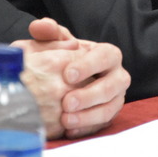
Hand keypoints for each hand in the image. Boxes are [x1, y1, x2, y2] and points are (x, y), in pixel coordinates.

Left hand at [16, 19, 129, 137]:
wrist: (64, 79)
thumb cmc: (62, 55)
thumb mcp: (55, 41)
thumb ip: (48, 32)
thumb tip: (40, 26)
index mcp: (108, 54)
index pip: (106, 56)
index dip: (89, 65)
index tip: (67, 74)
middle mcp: (117, 75)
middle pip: (113, 84)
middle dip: (90, 94)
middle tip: (67, 102)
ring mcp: (116, 97)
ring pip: (111, 107)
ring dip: (89, 116)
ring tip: (65, 120)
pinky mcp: (109, 116)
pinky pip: (103, 125)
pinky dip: (86, 128)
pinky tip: (68, 131)